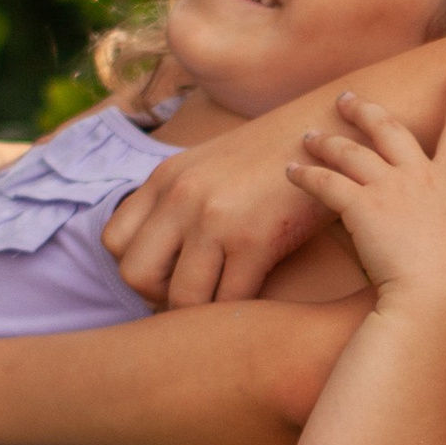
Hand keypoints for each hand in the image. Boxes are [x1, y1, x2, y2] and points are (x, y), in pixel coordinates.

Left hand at [106, 112, 326, 306]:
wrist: (332, 130)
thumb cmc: (274, 157)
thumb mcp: (209, 166)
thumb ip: (177, 200)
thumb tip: (161, 252)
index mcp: (165, 179)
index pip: (113, 242)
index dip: (137, 269)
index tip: (169, 275)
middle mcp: (182, 196)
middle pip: (134, 275)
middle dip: (159, 299)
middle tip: (192, 297)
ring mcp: (216, 218)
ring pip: (182, 299)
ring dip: (201, 314)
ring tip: (224, 303)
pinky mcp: (256, 240)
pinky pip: (230, 300)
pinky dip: (239, 310)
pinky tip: (257, 296)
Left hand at [285, 71, 445, 327]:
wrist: (438, 297)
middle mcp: (418, 176)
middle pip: (391, 130)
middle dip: (368, 111)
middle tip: (348, 98)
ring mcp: (386, 189)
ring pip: (350, 153)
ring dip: (328, 142)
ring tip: (309, 135)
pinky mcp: (358, 208)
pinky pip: (326, 184)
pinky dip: (306, 176)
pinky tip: (290, 172)